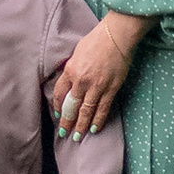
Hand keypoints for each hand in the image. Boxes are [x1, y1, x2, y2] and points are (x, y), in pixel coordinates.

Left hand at [49, 12, 137, 138]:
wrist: (116, 35)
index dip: (57, 105)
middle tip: (64, 133)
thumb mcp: (78, 52)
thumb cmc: (97, 39)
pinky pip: (103, 109)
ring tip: (77, 137)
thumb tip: (72, 79)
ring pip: (86, 111)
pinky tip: (94, 129)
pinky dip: (98, 120)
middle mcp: (81, 81)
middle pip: (71, 106)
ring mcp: (97, 86)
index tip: (57, 114)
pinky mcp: (111, 89)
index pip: (59, 93)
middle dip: (67, 121)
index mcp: (70, 70)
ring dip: (81, 126)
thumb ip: (74, 67)